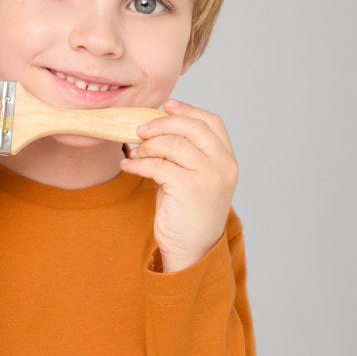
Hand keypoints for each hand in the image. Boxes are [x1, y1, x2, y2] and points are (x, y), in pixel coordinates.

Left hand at [120, 99, 237, 271]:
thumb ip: (185, 154)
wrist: (191, 250)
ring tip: (134, 152)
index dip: (188, 110)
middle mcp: (223, 166)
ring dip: (148, 144)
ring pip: (174, 144)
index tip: (166, 105)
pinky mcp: (189, 188)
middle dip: (162, 124)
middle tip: (140, 129)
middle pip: (192, 127)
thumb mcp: (192, 178)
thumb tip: (158, 126)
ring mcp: (209, 176)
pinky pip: (159, 164)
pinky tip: (129, 166)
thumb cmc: (187, 214)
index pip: (212, 122)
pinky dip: (139, 163)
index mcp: (227, 160)